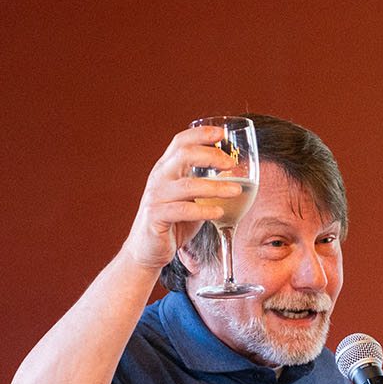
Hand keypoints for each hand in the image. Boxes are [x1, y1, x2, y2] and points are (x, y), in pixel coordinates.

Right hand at [120, 125, 241, 271]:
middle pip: (184, 155)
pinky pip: (183, 210)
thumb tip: (234, 170)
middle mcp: (159, 178)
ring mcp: (156, 197)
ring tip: (236, 191)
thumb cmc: (173, 221)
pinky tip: (219, 212)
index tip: (222, 133)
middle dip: (211, 156)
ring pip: (188, 185)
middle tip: (231, 163)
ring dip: (215, 186)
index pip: (181, 141)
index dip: (201, 134)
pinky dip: (204, 211)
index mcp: (166, 168)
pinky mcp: (155, 218)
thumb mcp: (189, 196)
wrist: (146, 250)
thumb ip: (204, 181)